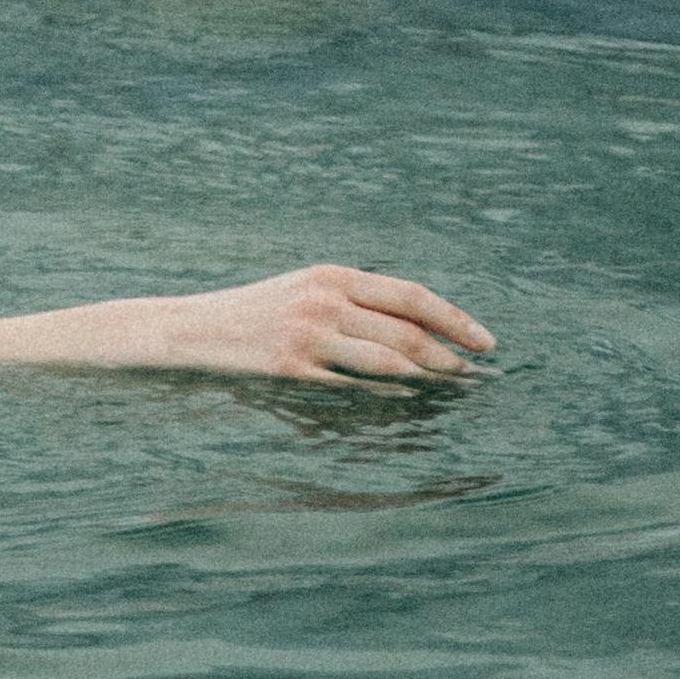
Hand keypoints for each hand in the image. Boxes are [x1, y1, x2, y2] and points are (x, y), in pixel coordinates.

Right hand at [134, 264, 492, 383]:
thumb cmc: (257, 311)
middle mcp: (324, 300)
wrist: (194, 330)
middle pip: (405, 329)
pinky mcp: (292, 369)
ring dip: (429, 377)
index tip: (485, 340)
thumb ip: (354, 300)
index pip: (409, 294)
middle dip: (449, 354)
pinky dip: (389, 396)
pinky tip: (409, 404)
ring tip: (451, 388)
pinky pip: (354, 387)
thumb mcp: (305, 289)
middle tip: (475, 373)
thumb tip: (418, 326)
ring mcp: (308, 336)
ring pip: (388, 360)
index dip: (453, 318)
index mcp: (331, 274)